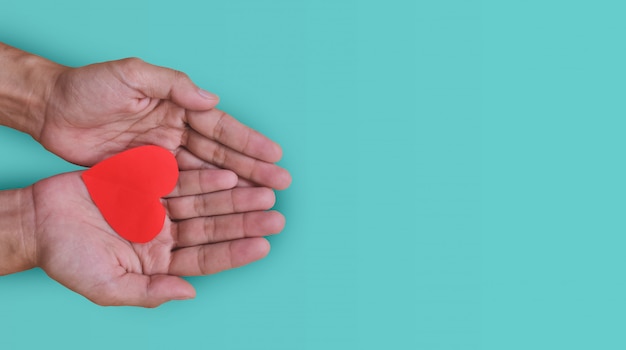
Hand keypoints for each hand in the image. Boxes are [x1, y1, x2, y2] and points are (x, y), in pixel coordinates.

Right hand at [28, 169, 283, 306]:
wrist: (38, 219)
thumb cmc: (67, 258)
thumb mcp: (107, 284)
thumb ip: (148, 292)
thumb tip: (189, 293)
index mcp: (160, 263)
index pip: (207, 259)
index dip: (235, 253)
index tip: (264, 246)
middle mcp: (166, 235)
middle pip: (213, 228)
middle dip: (244, 222)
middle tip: (275, 215)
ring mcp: (160, 208)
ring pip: (205, 202)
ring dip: (233, 198)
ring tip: (262, 193)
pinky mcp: (149, 183)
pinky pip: (183, 179)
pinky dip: (205, 178)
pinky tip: (228, 176)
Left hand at [39, 58, 290, 189]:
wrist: (51, 111)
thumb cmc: (88, 88)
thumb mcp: (130, 74)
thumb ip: (172, 85)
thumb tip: (212, 100)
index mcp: (178, 108)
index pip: (220, 127)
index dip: (248, 141)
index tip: (275, 154)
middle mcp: (177, 133)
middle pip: (221, 155)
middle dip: (252, 168)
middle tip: (280, 183)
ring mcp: (164, 157)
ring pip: (207, 175)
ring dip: (235, 188)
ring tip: (263, 200)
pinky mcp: (148, 177)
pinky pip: (182, 190)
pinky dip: (205, 200)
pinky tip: (225, 209)